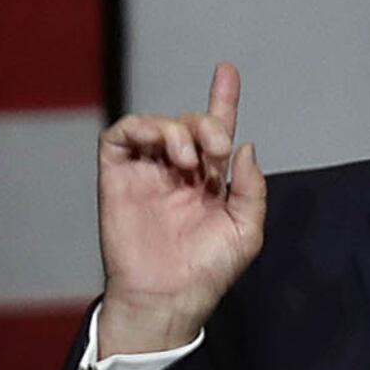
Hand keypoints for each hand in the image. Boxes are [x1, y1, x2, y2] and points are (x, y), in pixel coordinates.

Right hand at [95, 61, 266, 356]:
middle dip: (207, 125)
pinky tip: (163, 150)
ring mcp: (146, 173)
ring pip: (158, 124)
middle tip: (216, 153)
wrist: (168, 298)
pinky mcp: (117, 177)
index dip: (222, 99)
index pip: (215, 131)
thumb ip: (251, 188)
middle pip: (190, 124)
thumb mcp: (246, 231)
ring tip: (189, 161)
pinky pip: (121, 135)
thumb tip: (244, 146)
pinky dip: (142, 128)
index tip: (227, 71)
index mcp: (209, 181)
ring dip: (178, 130)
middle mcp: (177, 172)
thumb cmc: (207, 272)